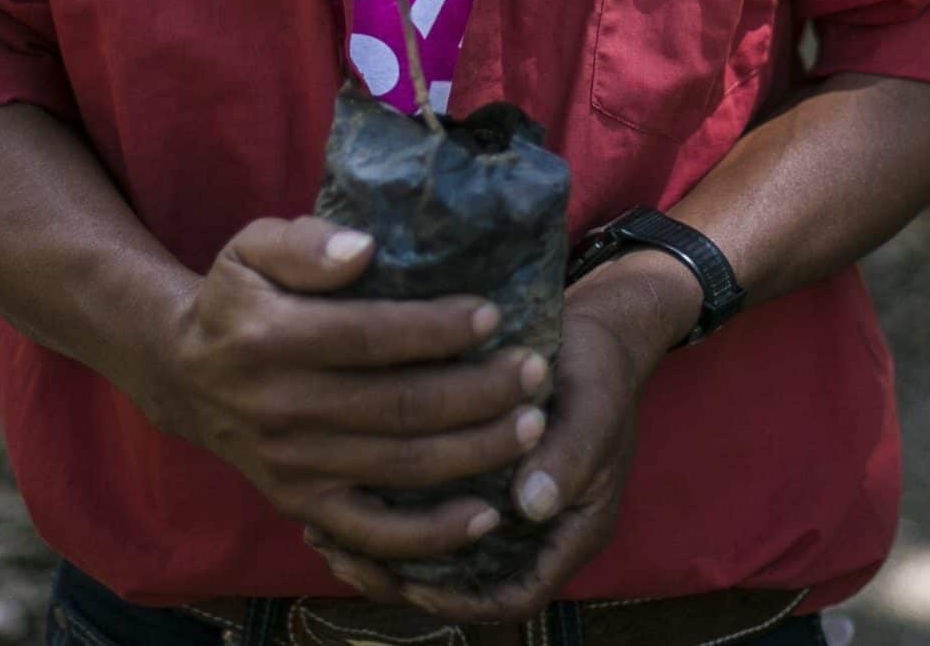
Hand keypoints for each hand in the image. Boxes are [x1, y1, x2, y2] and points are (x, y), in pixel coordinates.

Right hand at [147, 215, 553, 564]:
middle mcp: (282, 408)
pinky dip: (432, 534)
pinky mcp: (302, 505)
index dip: (437, 329)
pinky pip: (374, 534)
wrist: (185, 377)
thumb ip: (303, 242)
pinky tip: (486, 514)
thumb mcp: (249, 248)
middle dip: (480, 391)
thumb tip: (363, 249)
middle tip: (535, 371)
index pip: (369, 336)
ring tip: (533, 426)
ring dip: (476, 451)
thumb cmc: (237, 302)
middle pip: (400, 406)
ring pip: (401, 466)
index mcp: (270, 338)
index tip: (493, 314)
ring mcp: (294, 465)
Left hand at [303, 253, 695, 621]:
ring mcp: (501, 503)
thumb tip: (531, 504)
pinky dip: (390, 514)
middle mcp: (532, 529)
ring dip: (388, 552)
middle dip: (406, 582)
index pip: (515, 597)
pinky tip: (342, 495)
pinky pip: (429, 512)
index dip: (462, 600)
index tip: (413, 581)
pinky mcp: (475, 475)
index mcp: (571, 529)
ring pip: (440, 552)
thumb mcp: (593, 407)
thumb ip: (568, 457)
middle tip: (347, 561)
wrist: (596, 329)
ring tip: (329, 536)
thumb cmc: (600, 368)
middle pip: (466, 586)